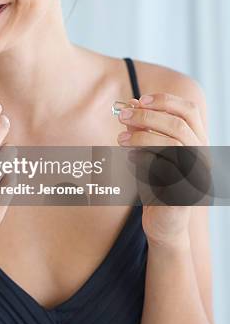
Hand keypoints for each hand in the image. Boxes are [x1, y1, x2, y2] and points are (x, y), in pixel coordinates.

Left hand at [116, 92, 208, 247]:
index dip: (165, 101)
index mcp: (198, 141)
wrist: (164, 224)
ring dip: (142, 137)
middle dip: (147, 117)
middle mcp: (202, 155)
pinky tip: (129, 159)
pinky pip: (164, 168)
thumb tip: (130, 106)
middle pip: (179, 125)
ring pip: (173, 144)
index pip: (189, 110)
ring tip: (120, 139)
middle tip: (122, 116)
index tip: (139, 100)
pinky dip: (143, 159)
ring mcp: (196, 174)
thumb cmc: (156, 184)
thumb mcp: (148, 152)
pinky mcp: (185, 191)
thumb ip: (142, 130)